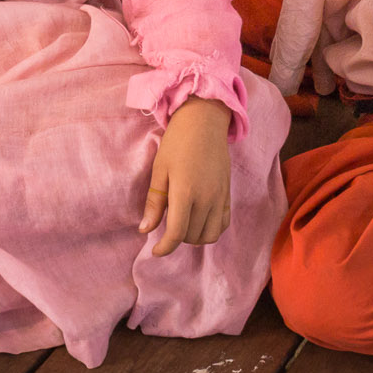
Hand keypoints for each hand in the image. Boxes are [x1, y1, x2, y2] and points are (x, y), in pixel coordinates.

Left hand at [140, 97, 232, 255]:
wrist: (204, 122)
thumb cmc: (176, 143)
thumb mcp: (159, 170)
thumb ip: (154, 202)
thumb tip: (145, 230)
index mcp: (186, 193)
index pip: (177, 233)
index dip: (165, 247)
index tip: (155, 251)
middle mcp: (207, 199)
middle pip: (192, 236)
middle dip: (176, 238)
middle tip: (165, 224)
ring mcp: (220, 197)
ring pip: (210, 235)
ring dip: (194, 237)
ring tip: (182, 224)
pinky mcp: (228, 194)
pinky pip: (223, 223)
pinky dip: (211, 229)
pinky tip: (199, 220)